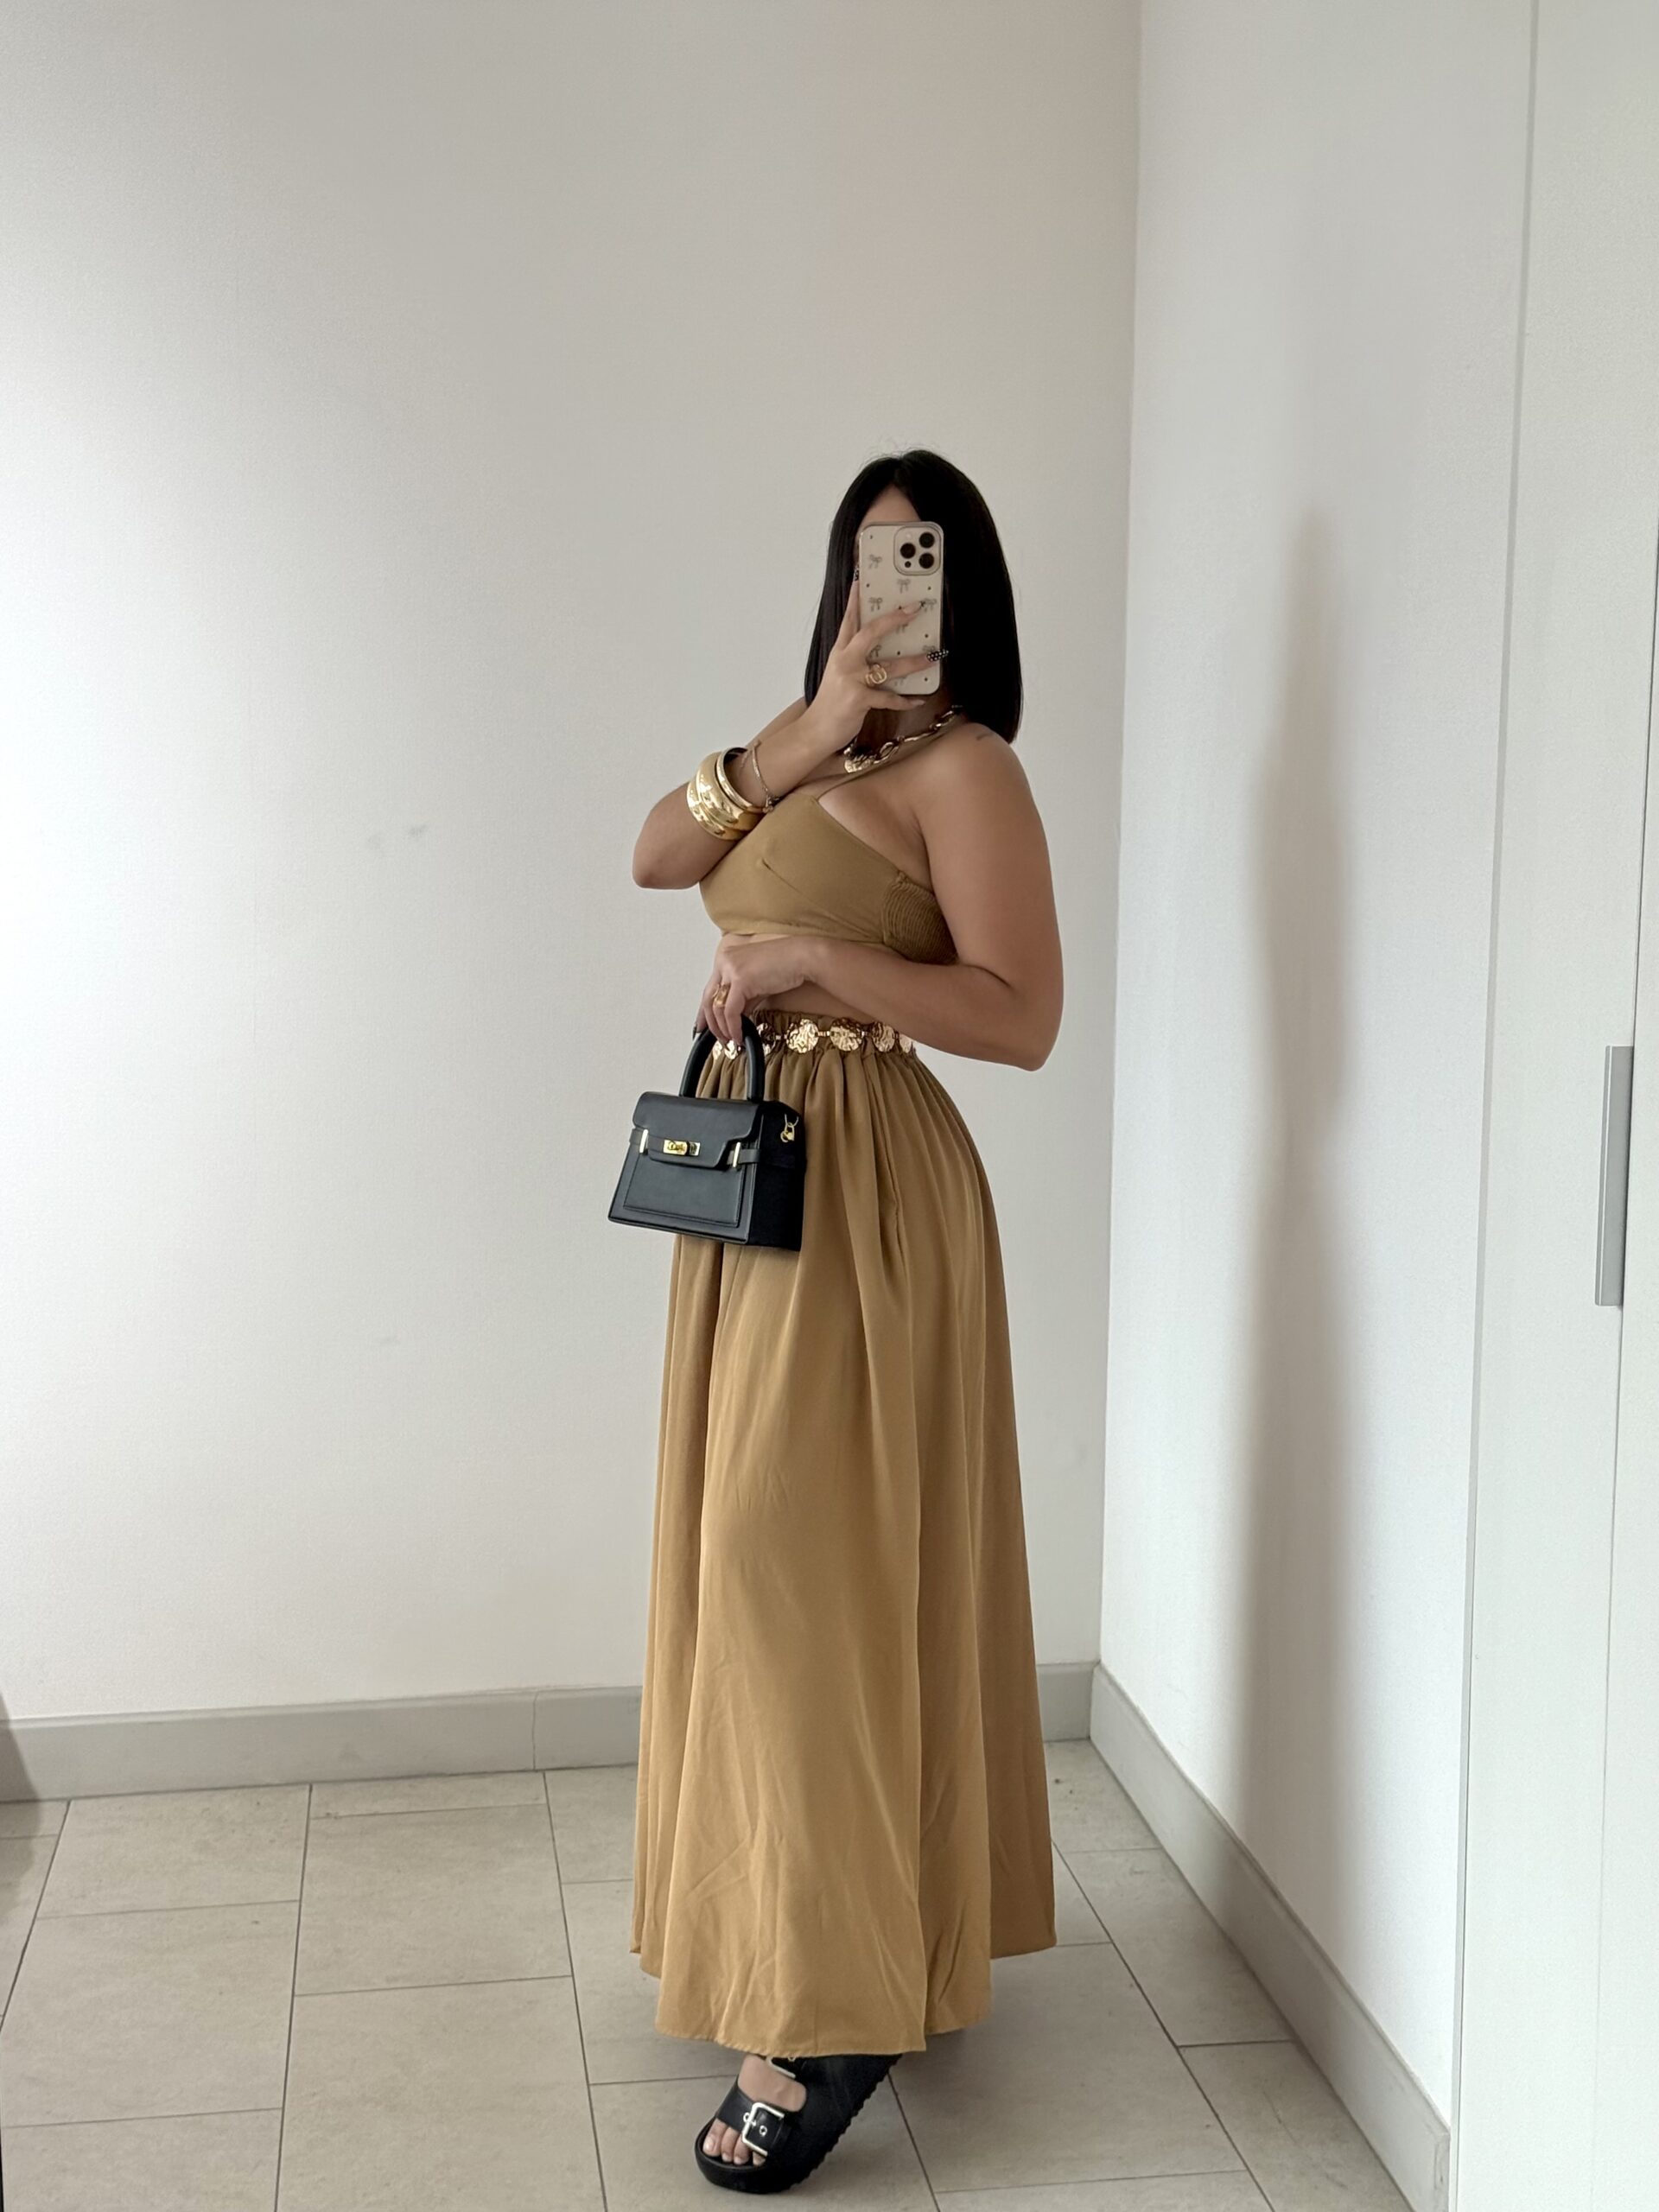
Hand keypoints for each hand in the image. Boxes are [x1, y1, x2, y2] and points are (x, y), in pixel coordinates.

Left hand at [695, 931, 821, 1045]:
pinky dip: (733, 1027)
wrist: (803, 957)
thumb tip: (737, 1018)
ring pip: (717, 1008)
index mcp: (727, 957)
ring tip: (732, 1040)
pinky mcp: (741, 979)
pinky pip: (730, 1011)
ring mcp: (731, 969)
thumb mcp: (758, 984)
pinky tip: (739, 1035)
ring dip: (724, 1029)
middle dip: (712, 1025)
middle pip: (709, 999)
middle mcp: (725, 961)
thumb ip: (744, 998)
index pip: (709, 989)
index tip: (703, 1027)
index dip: (704, 1012)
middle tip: (720, 1039)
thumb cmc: (787, 965)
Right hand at [807, 575, 940, 751]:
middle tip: (914, 609)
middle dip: (894, 619)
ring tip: (931, 657)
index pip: (849, 620)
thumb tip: (881, 650)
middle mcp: (845, 661)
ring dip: (913, 662)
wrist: (816, 729)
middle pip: (870, 633)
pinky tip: (918, 700)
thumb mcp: (839, 674)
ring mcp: (852, 680)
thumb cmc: (832, 701)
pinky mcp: (859, 700)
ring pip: (888, 666)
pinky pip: (889, 699)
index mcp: (840, 652)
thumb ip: (855, 659)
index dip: (856, 599)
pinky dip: (905, 701)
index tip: (862, 578)